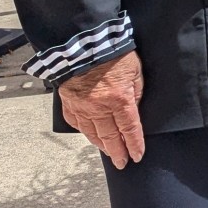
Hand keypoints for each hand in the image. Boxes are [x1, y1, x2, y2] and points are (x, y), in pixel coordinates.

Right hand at [58, 51, 145, 169]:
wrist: (84, 45)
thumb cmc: (114, 54)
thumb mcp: (136, 72)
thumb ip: (136, 93)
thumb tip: (135, 111)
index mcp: (119, 100)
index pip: (130, 129)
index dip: (135, 144)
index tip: (138, 155)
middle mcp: (99, 107)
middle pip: (110, 136)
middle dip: (118, 152)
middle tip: (123, 163)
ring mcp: (82, 107)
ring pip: (93, 133)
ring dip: (102, 145)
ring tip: (110, 153)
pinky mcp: (69, 104)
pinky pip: (78, 124)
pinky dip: (86, 133)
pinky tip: (92, 137)